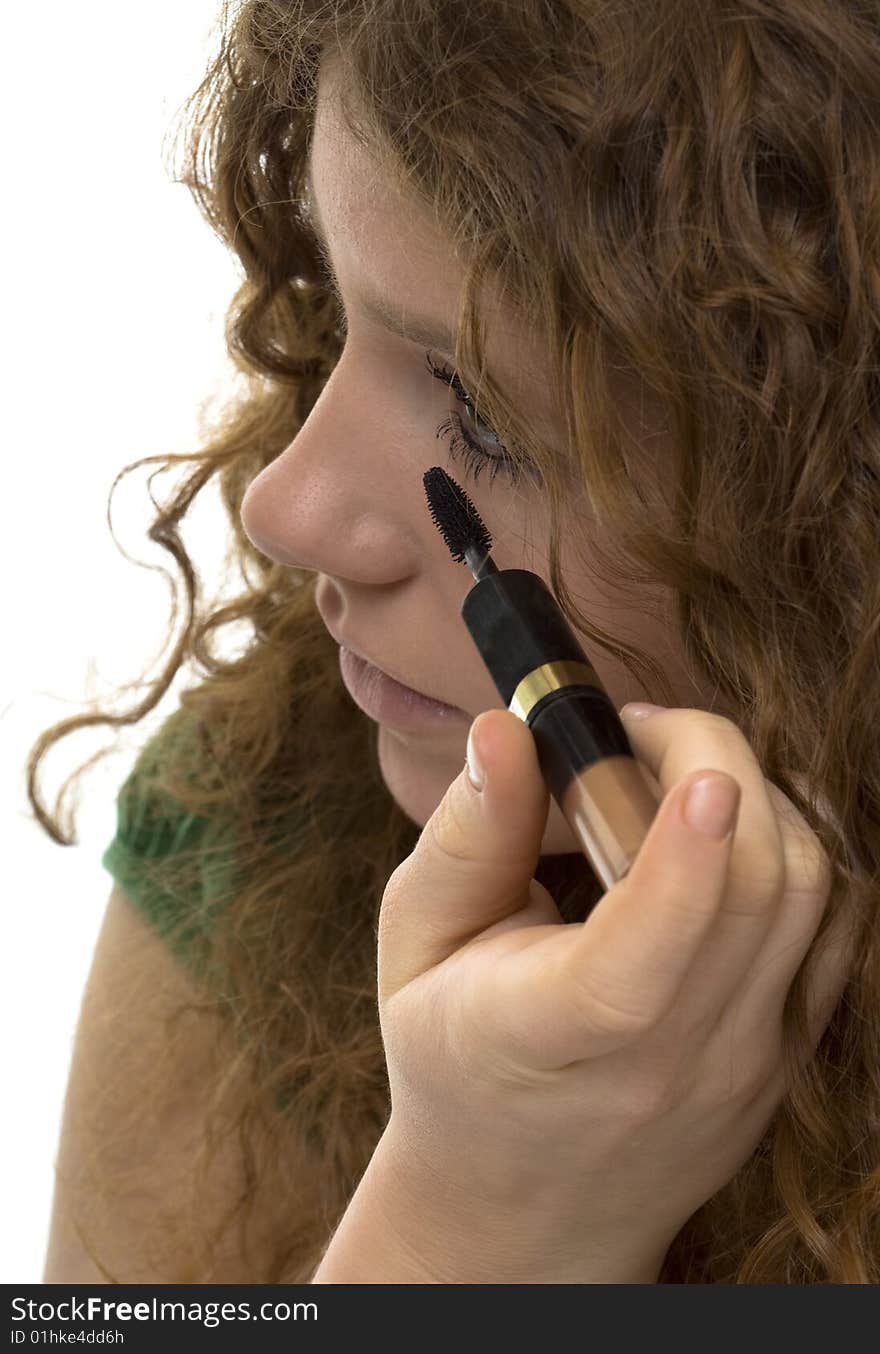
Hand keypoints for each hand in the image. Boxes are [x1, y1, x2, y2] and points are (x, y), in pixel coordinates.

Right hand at [376, 705, 855, 1265]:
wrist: (525, 1205)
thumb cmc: (454, 1054)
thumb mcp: (418, 942)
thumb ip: (466, 836)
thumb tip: (507, 729)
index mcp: (550, 1035)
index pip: (640, 958)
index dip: (685, 863)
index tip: (702, 778)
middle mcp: (667, 1063)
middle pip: (751, 894)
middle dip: (718, 764)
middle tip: (642, 732)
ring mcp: (744, 1066)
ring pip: (808, 896)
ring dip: (760, 797)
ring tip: (677, 777)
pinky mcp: (785, 1058)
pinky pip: (831, 927)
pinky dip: (797, 850)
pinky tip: (729, 829)